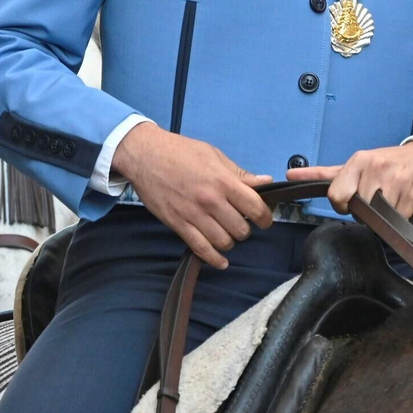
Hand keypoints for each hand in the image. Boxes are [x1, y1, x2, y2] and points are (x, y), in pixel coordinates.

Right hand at [113, 124, 273, 269]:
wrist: (146, 155)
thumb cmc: (182, 151)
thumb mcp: (214, 155)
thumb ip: (240, 173)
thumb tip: (266, 182)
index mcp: (223, 181)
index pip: (255, 207)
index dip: (265, 217)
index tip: (264, 219)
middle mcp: (211, 201)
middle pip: (241, 229)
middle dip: (245, 229)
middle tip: (240, 222)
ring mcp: (194, 215)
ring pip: (223, 242)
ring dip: (230, 241)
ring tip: (227, 233)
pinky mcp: (178, 225)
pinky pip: (200, 249)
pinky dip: (214, 259)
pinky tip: (221, 261)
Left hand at [287, 142, 412, 218]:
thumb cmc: (388, 163)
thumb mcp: (356, 164)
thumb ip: (323, 174)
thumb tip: (289, 175)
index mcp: (358, 161)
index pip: (336, 195)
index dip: (342, 205)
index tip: (351, 202)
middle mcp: (375, 168)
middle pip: (357, 209)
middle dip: (364, 211)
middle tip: (374, 200)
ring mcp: (395, 181)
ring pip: (376, 218)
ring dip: (382, 217)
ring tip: (389, 200)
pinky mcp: (412, 195)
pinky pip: (396, 220)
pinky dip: (398, 218)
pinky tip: (402, 204)